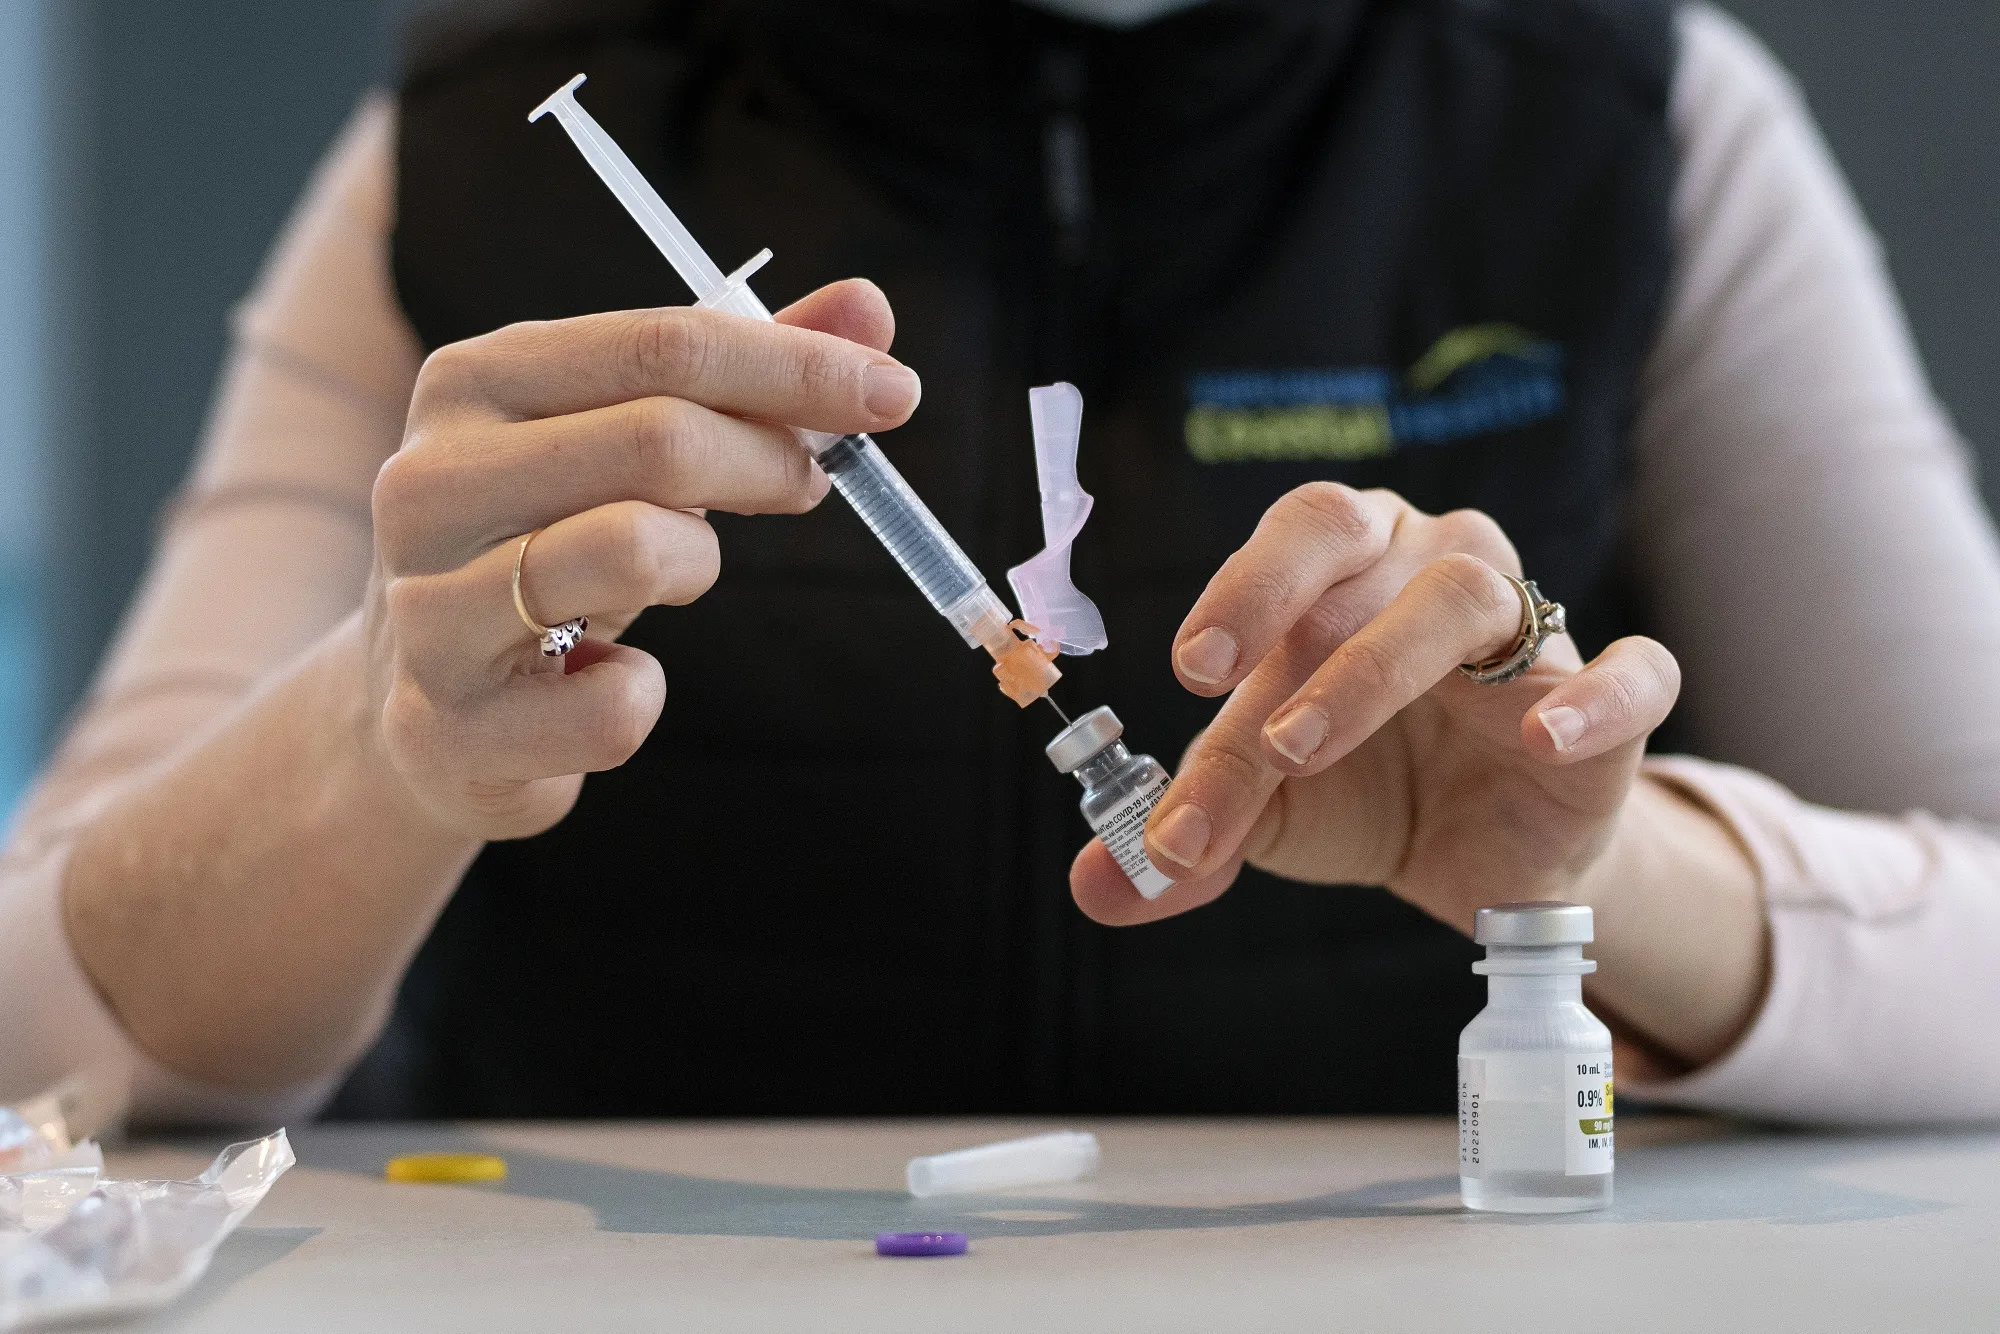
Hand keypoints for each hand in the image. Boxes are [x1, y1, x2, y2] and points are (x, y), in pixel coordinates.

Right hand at [366, 280, 917, 837]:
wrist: (428, 716)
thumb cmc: (552, 549)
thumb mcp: (628, 445)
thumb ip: (746, 373)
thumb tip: (870, 306)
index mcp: (474, 384)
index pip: (662, 346)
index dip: (796, 367)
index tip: (892, 394)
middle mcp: (429, 482)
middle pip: (660, 440)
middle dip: (770, 460)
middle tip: (807, 484)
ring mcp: (429, 608)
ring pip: (637, 552)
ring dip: (699, 564)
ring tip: (676, 571)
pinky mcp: (455, 727)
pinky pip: (619, 705)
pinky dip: (641, 694)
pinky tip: (602, 678)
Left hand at [1071, 483, 1681, 934]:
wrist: (1479, 858)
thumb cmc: (1364, 791)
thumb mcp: (1265, 815)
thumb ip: (1189, 837)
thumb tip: (1096, 887)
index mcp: (1343, 568)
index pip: (1285, 552)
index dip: (1236, 590)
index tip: (1185, 669)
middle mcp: (1430, 565)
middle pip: (1360, 533)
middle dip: (1278, 595)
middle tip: (1224, 687)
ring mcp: (1527, 630)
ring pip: (1466, 596)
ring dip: (1376, 668)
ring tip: (1303, 749)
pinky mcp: (1608, 708)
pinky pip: (1635, 672)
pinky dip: (1596, 698)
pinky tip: (1544, 738)